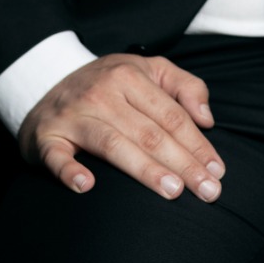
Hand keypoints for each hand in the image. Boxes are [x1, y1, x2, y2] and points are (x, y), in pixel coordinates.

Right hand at [19, 52, 225, 203]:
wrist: (45, 80)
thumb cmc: (109, 83)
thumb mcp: (149, 70)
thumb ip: (185, 86)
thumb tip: (207, 120)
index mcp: (130, 76)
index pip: (172, 116)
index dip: (197, 144)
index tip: (218, 171)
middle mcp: (102, 93)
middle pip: (149, 133)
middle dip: (183, 163)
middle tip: (208, 192)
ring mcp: (73, 115)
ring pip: (114, 144)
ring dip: (144, 169)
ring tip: (173, 191)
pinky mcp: (47, 137)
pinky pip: (57, 156)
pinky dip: (69, 170)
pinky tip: (86, 186)